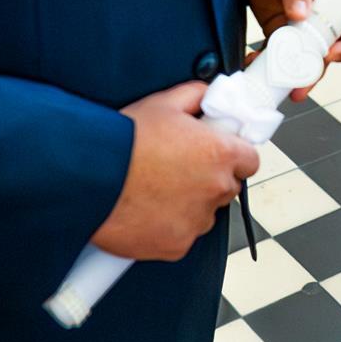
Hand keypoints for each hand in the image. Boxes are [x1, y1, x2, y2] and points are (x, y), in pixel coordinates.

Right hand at [88, 83, 259, 261]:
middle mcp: (214, 190)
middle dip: (209, 177)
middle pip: (227, 186)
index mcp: (219, 154)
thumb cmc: (124, 141)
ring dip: (190, 203)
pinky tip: (148, 208)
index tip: (220, 152)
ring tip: (157, 187)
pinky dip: (170, 225)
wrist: (90, 177)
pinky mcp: (176, 245)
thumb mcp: (163, 103)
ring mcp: (196, 221)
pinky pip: (182, 234)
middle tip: (180, 166)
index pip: (250, 159)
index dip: (234, 154)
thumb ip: (196, 96)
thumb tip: (206, 95)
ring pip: (204, 212)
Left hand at [245, 0, 340, 100]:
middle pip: (329, 56)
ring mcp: (300, 25)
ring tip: (271, 82)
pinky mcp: (278, 26)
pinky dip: (265, 62)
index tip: (329, 53)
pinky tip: (252, 62)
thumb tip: (299, 13)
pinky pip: (275, 52)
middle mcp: (325, 17)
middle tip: (296, 86)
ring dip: (288, 75)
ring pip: (301, 60)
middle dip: (314, 74)